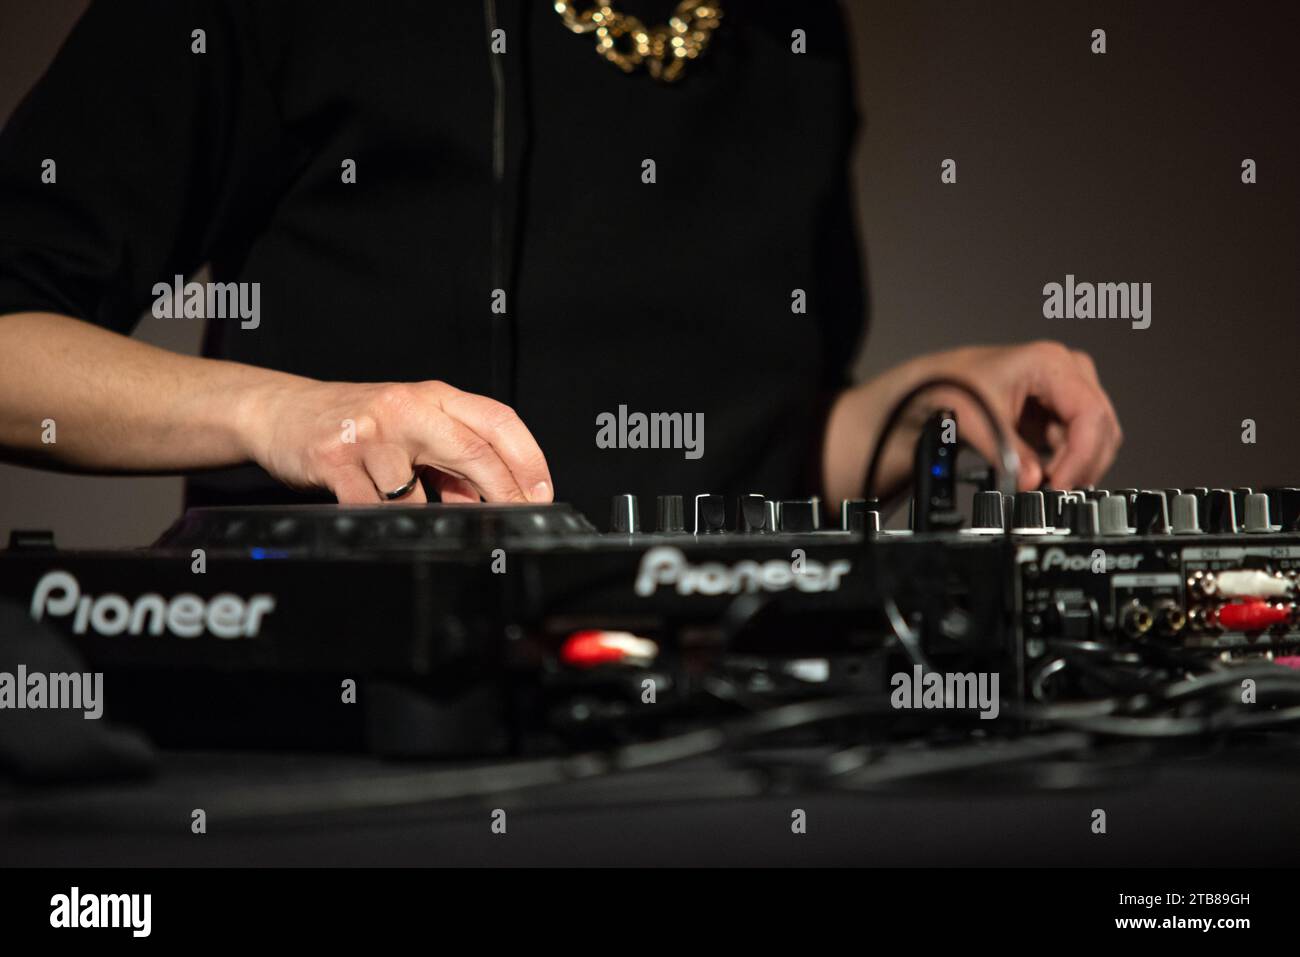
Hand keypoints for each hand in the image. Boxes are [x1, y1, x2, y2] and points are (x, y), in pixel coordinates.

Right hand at [241, 378, 552, 504]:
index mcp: (434, 397)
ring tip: (445, 529)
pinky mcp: (335, 460)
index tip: (541, 493)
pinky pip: (373, 506)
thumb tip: (488, 501)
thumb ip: (451, 462)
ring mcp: (371, 434)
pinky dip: (390, 524)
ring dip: (436, 517)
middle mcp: (406, 408)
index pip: (498, 420)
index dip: (528, 459)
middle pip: (472, 450)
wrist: (281, 410)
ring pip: (418, 487)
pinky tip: (396, 528)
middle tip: (519, 520)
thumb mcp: (412, 431)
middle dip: (504, 492)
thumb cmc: (357, 423)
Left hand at [825, 341, 1122, 500]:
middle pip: (1101, 428)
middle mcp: (1065, 372)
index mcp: (1049, 363)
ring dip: (1074, 467)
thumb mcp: (972, 419)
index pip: (1091, 415)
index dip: (1082, 456)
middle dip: (1081, 465)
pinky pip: (1077, 444)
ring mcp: (1063, 392)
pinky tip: (1042, 476)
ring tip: (1043, 487)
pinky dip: (1064, 465)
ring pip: (1094, 439)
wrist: (926, 389)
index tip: (1061, 485)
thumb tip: (1031, 482)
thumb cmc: (946, 388)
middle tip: (1055, 495)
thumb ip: (1005, 451)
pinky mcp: (1056, 412)